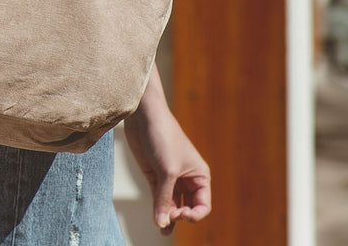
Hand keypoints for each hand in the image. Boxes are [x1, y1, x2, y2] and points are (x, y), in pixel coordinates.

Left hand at [123, 72, 210, 234]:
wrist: (143, 116)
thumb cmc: (163, 137)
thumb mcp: (167, 171)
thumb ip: (164, 199)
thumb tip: (162, 225)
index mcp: (199, 175)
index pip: (203, 206)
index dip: (194, 216)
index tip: (180, 214)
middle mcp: (187, 178)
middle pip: (188, 207)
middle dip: (180, 217)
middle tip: (169, 218)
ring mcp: (169, 177)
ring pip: (172, 205)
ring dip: (168, 218)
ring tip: (162, 231)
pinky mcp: (154, 175)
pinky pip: (159, 198)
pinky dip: (159, 210)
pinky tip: (157, 222)